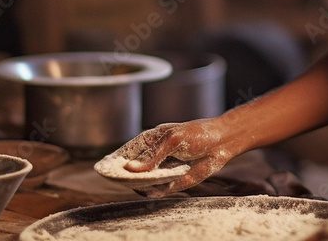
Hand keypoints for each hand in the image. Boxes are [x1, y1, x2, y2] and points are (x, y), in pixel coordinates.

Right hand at [118, 118, 239, 196]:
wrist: (221, 143)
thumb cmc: (197, 134)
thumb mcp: (172, 140)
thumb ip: (153, 156)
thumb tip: (131, 169)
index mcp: (149, 141)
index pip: (127, 153)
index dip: (116, 160)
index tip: (105, 167)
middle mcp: (153, 157)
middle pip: (133, 171)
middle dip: (127, 176)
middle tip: (122, 179)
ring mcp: (161, 170)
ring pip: (144, 183)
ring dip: (142, 185)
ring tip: (144, 183)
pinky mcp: (172, 183)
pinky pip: (158, 191)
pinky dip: (155, 192)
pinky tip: (156, 188)